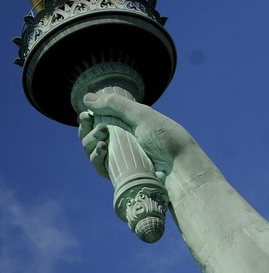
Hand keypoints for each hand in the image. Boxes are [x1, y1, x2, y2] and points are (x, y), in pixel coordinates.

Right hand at [77, 91, 194, 180]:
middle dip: (86, 128)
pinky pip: (99, 166)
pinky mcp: (120, 174)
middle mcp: (123, 141)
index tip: (85, 114)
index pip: (101, 119)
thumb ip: (115, 105)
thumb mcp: (142, 115)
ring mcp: (121, 158)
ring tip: (101, 137)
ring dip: (89, 141)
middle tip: (91, 123)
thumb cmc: (166, 138)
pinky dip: (95, 157)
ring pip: (92, 150)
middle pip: (92, 134)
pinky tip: (102, 149)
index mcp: (129, 125)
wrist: (180, 166)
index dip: (89, 117)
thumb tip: (86, 98)